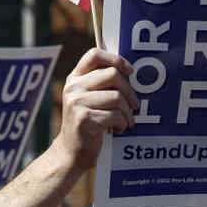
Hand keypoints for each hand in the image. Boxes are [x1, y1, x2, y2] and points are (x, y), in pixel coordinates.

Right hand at [55, 48, 136, 172]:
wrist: (71, 152)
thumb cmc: (87, 122)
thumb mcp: (87, 98)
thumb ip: (100, 83)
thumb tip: (129, 70)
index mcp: (75, 78)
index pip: (94, 55)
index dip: (116, 59)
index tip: (129, 71)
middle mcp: (73, 88)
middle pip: (112, 75)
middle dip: (129, 91)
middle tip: (135, 105)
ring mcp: (76, 103)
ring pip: (116, 97)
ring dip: (127, 112)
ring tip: (126, 120)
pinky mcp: (84, 120)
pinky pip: (115, 115)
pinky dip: (122, 123)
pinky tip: (118, 129)